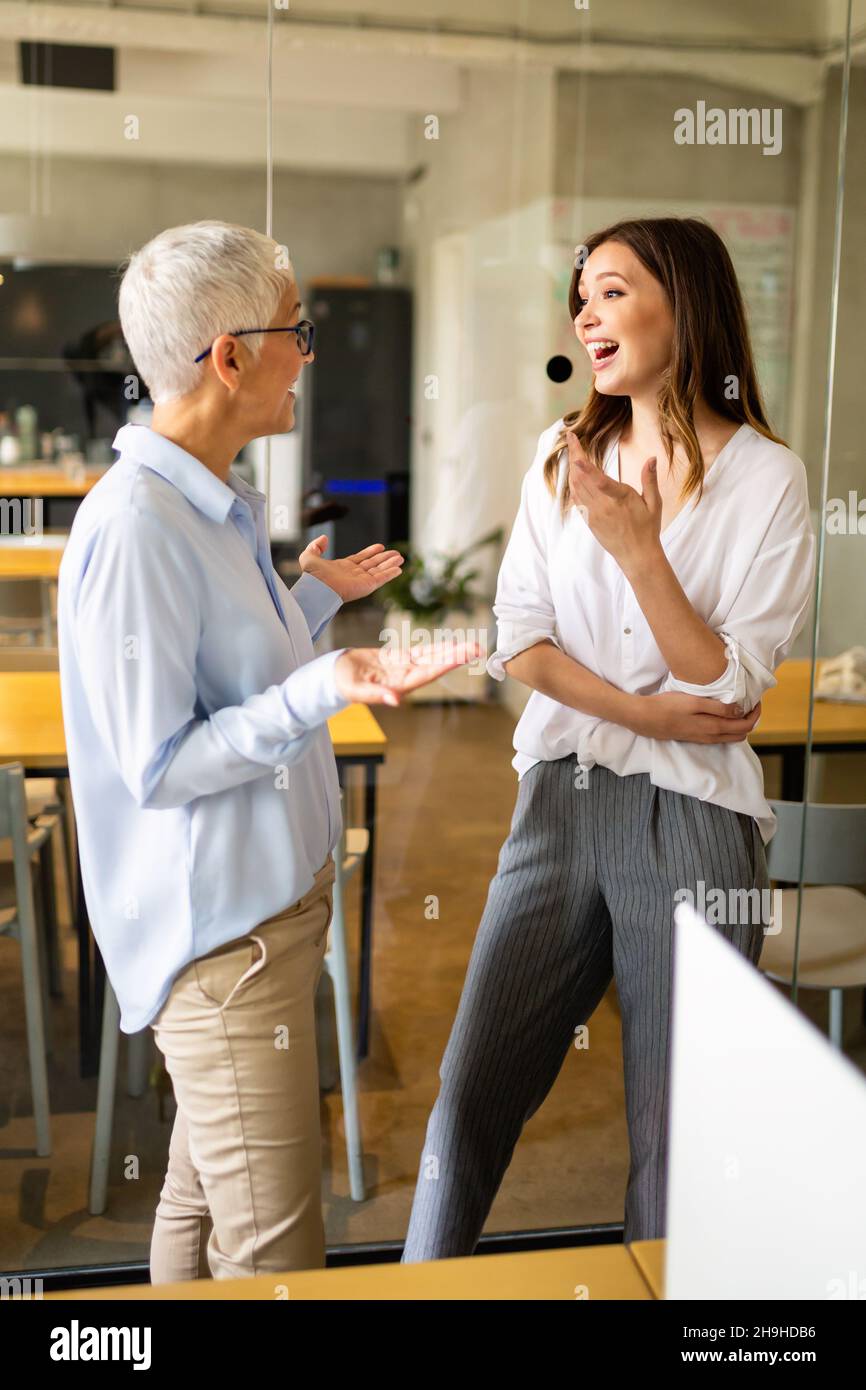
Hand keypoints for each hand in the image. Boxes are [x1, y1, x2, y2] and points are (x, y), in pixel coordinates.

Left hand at [299, 536, 403, 601]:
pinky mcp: (367, 586)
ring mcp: (362, 580)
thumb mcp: (309, 556)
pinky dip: (391, 573)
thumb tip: (324, 538)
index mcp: (343, 568)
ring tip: (400, 557)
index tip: (380, 546)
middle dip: (384, 558)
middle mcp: (354, 574)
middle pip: (373, 564)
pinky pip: (382, 578)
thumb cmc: (312, 576)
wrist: (318, 588)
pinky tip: (399, 568)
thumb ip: (315, 546)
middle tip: (395, 553)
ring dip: (390, 564)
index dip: (370, 552)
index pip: (361, 559)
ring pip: (379, 570)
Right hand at [335, 640, 481, 707]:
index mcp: (400, 685)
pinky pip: (422, 651)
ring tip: (472, 646)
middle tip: (478, 649)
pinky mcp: (398, 658)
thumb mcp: (357, 691)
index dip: (445, 664)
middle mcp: (407, 676)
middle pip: (436, 664)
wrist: (335, 676)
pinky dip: (436, 647)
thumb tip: (396, 700)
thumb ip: (377, 696)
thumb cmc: (344, 685)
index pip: (427, 673)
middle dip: (457, 657)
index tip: (461, 656)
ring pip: (432, 656)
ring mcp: (404, 667)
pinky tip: (451, 643)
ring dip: (452, 651)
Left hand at [566, 428, 661, 572]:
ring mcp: (594, 514)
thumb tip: (651, 458)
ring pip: (576, 487)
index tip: (576, 452)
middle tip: (571, 438)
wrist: (637, 556)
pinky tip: (574, 474)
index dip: (585, 466)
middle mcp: (603, 506)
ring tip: (572, 450)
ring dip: (572, 468)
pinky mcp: (589, 520)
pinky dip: (573, 484)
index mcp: (620, 499)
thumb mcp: (654, 503)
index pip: (599, 480)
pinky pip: (577, 499)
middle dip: (575, 455)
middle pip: (582, 478)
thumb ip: (649, 480)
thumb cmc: (648, 529)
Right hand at [626, 691, 761, 743]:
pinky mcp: (694, 736)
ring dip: (738, 724)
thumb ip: (718, 708)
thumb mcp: (694, 702)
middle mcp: (710, 737)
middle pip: (740, 734)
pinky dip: (727, 727)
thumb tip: (740, 711)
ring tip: (738, 707)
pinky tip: (722, 714)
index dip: (755, 714)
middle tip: (750, 703)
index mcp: (713, 727)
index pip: (745, 726)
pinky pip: (719, 736)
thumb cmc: (667, 707)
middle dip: (750, 720)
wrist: (644, 718)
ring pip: (729, 736)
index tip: (756, 701)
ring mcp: (702, 738)